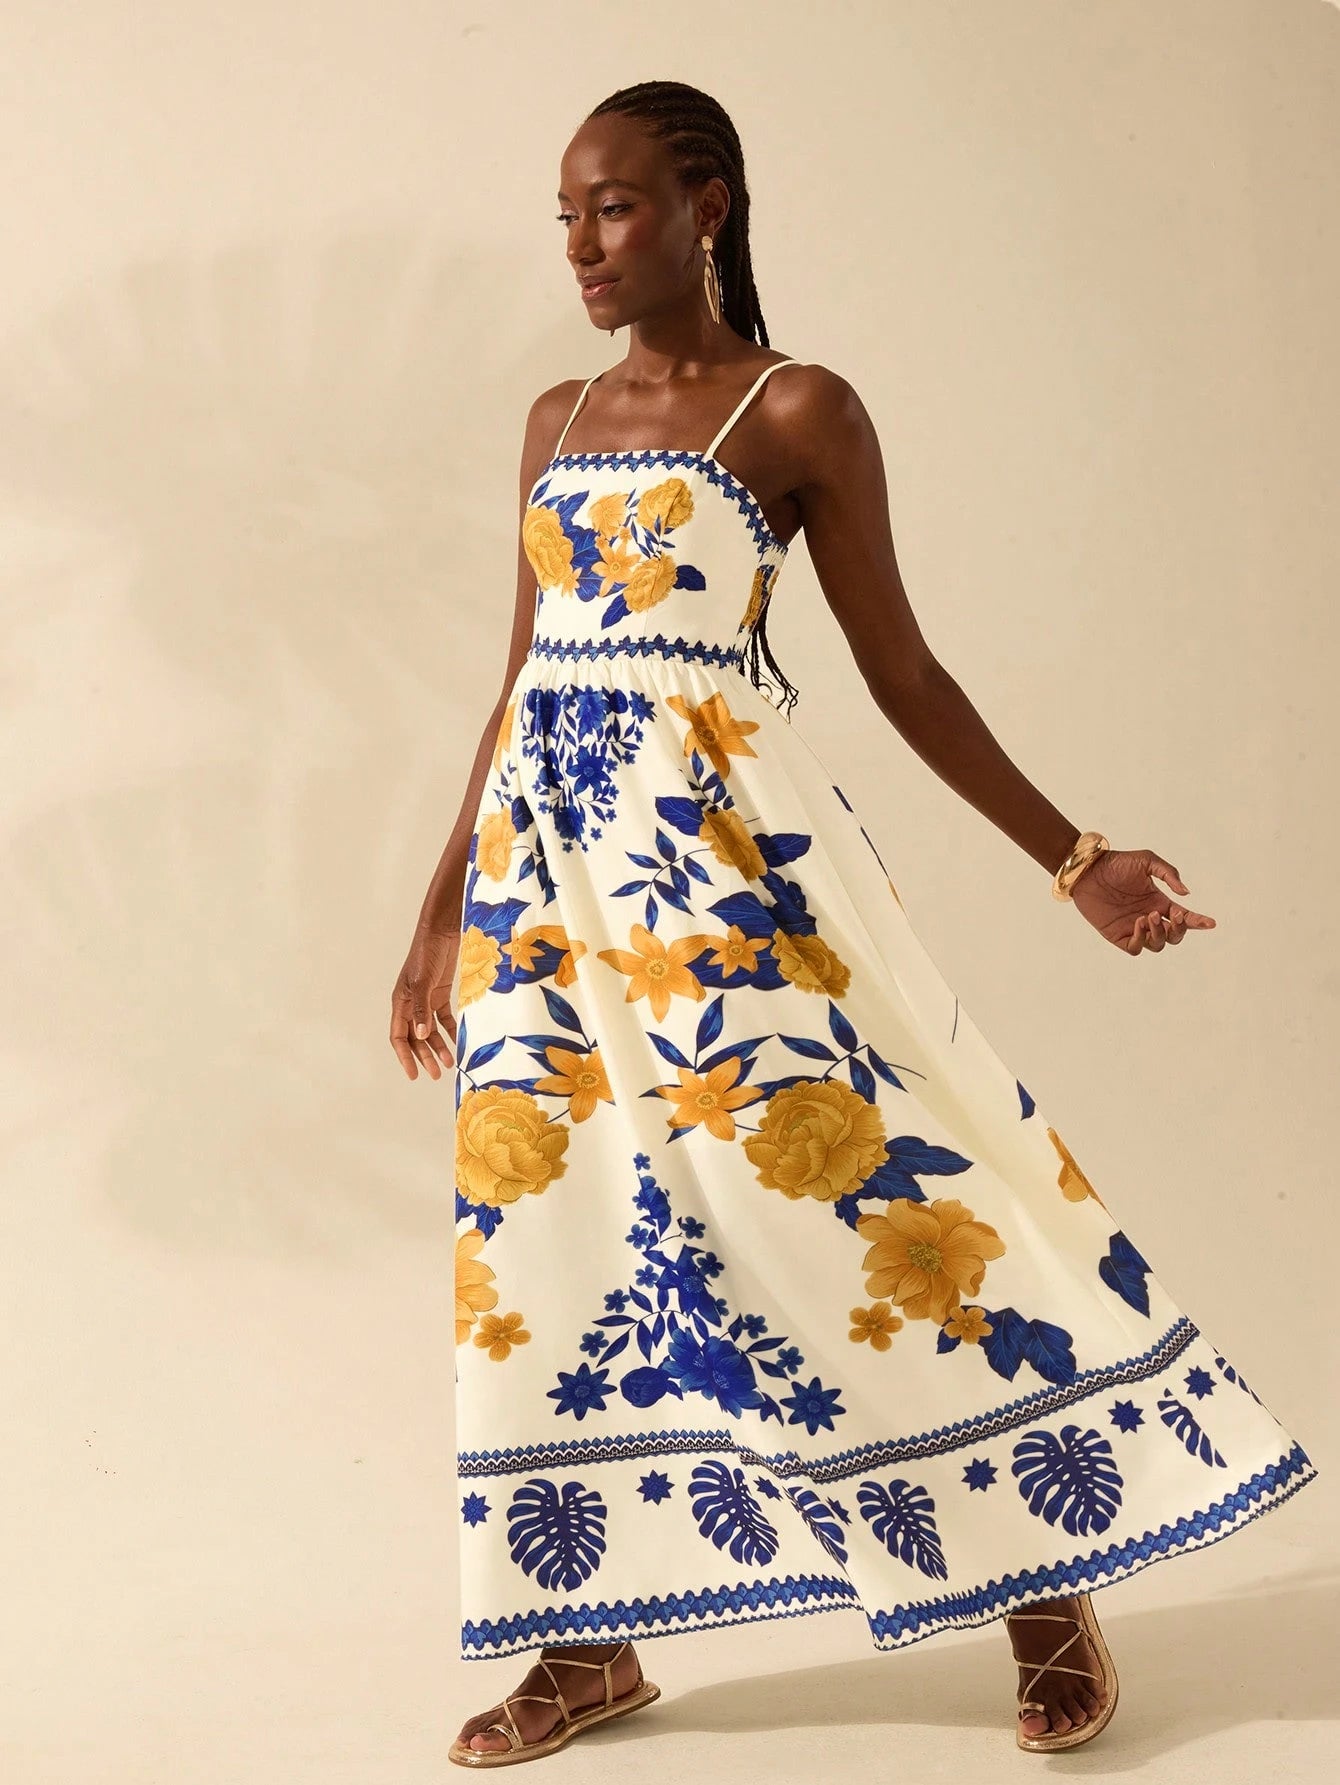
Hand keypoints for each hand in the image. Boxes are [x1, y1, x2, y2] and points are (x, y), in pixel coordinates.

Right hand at [390, 923, 460, 1079]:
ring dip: (438, 1047)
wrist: (441, 931)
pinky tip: (458, 1042)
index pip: (398, 1036)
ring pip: (430, 1030)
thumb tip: (420, 1037)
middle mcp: (411, 1004)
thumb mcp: (422, 982)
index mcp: (400, 1002)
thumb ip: (421, 1010)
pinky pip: (443, 1018)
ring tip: (450, 1063)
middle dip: (424, 1056)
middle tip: (435, 1074)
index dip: (405, 1056)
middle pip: (415, 1037)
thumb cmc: (426, 953)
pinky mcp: (441, 994)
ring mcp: (426, 999)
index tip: (414, 1074)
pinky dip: (450, 1030)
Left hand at [1068, 847, 1216, 955]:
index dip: (1199, 922)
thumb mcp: (1147, 861)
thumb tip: (1186, 893)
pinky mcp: (1117, 935)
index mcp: (1159, 902)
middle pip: (1174, 936)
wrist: (1088, 870)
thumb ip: (1169, 874)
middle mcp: (1149, 917)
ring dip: (1159, 933)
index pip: (1184, 917)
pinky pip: (1136, 948)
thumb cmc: (1116, 863)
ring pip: (1158, 944)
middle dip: (1179, 930)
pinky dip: (1142, 940)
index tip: (1211, 923)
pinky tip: (1138, 922)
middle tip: (1170, 915)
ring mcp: (1134, 927)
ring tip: (1148, 915)